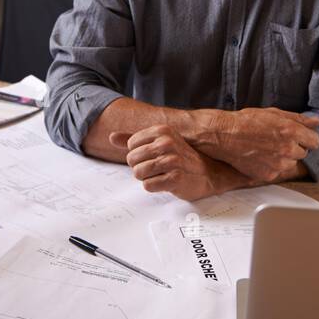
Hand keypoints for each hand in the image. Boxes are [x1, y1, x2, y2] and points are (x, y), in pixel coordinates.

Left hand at [108, 126, 244, 200]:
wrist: (207, 173)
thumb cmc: (180, 158)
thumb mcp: (158, 142)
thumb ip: (133, 139)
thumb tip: (111, 137)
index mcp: (162, 131)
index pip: (131, 145)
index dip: (138, 154)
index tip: (153, 156)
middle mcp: (167, 143)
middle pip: (132, 159)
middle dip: (140, 167)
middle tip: (157, 168)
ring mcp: (172, 160)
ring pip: (138, 173)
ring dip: (147, 178)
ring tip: (161, 175)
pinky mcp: (175, 178)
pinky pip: (148, 186)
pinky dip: (154, 187)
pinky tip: (166, 183)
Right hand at [192, 107, 318, 182]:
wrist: (224, 136)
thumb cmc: (247, 122)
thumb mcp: (274, 113)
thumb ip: (298, 119)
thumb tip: (316, 122)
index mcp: (291, 132)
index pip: (315, 141)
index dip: (307, 138)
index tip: (301, 137)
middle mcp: (287, 150)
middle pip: (303, 153)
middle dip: (294, 147)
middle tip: (277, 140)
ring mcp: (278, 165)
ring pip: (291, 164)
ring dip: (284, 158)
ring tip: (267, 148)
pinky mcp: (268, 175)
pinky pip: (278, 172)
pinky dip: (272, 166)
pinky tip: (260, 157)